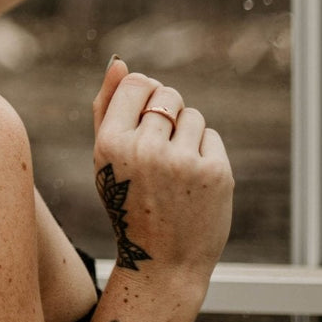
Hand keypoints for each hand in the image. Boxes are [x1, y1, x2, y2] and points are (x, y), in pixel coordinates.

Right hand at [90, 59, 232, 285]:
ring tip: (175, 168)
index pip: (137, 83)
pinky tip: (193, 180)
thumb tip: (119, 62)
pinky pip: (212, 136)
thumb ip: (107, 106)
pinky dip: (205, 152)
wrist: (162, 260)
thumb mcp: (105, 157)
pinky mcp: (215, 173)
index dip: (144, 93)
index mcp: (110, 144)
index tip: (144, 115)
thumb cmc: (128, 202)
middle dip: (167, 111)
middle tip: (160, 147)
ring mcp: (182, 162)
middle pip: (167, 94)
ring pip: (192, 115)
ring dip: (187, 133)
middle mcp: (145, 149)